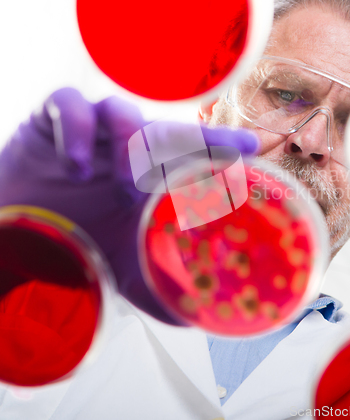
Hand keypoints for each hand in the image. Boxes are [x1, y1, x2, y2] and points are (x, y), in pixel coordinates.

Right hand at [0, 87, 259, 322]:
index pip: (195, 153)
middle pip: (168, 128)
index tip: (251, 147)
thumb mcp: (129, 272)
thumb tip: (202, 319)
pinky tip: (78, 167)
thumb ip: (162, 286)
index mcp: (152, 176)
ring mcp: (95, 132)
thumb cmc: (82, 248)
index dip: (222, 147)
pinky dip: (80, 131)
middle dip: (189, 144)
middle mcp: (128, 148)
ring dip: (132, 145)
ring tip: (126, 187)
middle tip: (195, 167)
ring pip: (123, 112)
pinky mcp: (53, 121)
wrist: (19, 240)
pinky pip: (69, 106)